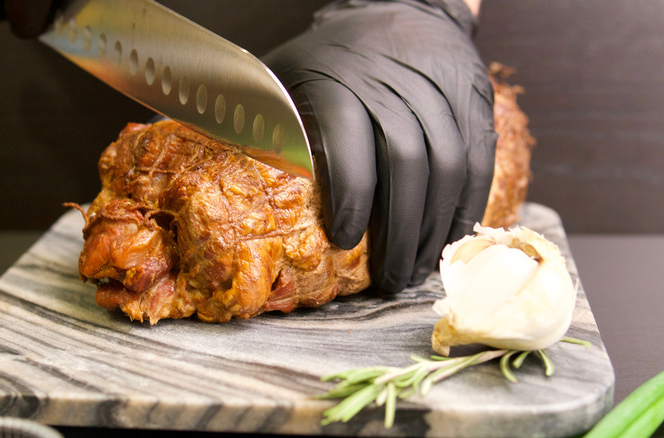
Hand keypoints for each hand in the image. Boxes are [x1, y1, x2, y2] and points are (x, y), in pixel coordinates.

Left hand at [264, 0, 496, 292]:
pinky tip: (451, 235)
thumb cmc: (332, 56)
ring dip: (436, 227)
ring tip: (419, 267)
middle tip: (391, 278)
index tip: (345, 241)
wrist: (398, 3)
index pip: (349, 144)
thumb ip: (272, 125)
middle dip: (400, 231)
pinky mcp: (474, 94)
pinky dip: (467, 203)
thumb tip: (242, 183)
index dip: (349, 198)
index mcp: (337, 80)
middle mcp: (392, 81)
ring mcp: (439, 86)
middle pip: (407, 163)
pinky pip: (479, 156)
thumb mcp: (287, 76)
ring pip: (448, 165)